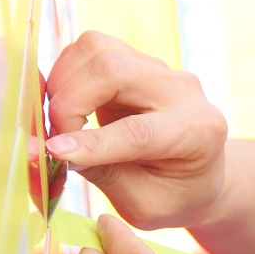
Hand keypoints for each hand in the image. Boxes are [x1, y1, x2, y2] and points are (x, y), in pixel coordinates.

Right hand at [46, 32, 227, 230]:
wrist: (197, 174)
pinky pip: (91, 50)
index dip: (93, 141)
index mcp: (199, 131)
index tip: (55, 151)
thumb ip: (104, 174)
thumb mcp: (145, 203)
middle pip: (113, 70)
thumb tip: (54, 149)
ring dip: (64, 83)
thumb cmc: (174, 195)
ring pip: (97, 50)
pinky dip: (67, 74)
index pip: (139, 130)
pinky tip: (67, 105)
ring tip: (61, 122)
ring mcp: (160, 69)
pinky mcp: (137, 60)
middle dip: (69, 102)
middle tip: (54, 138)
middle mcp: (184, 91)